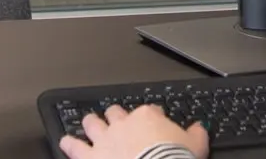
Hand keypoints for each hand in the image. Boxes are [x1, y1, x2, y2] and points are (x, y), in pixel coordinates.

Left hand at [60, 104, 209, 158]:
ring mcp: (104, 139)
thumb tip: (199, 128)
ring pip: (92, 124)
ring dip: (90, 124)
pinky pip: (74, 147)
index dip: (151, 116)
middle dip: (115, 115)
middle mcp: (123, 124)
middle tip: (116, 119)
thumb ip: (196, 133)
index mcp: (148, 117)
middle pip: (115, 112)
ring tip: (88, 124)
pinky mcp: (90, 156)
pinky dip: (69, 144)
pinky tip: (65, 142)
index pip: (149, 111)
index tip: (154, 122)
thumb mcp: (196, 144)